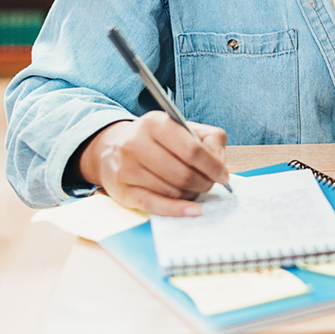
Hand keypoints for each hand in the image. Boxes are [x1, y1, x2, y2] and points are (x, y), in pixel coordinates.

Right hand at [77, 111, 228, 215]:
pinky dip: (178, 210)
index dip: (213, 166)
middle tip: (210, 184)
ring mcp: (127, 169)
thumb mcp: (181, 127)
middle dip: (204, 182)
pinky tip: (194, 210)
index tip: (224, 175)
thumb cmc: (155, 138)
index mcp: (155, 123)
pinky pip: (156, 205)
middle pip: (183, 173)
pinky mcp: (123, 191)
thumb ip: (209, 139)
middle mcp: (137, 144)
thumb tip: (220, 164)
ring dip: (191, 194)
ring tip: (194, 188)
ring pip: (172, 190)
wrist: (111, 147)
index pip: (192, 149)